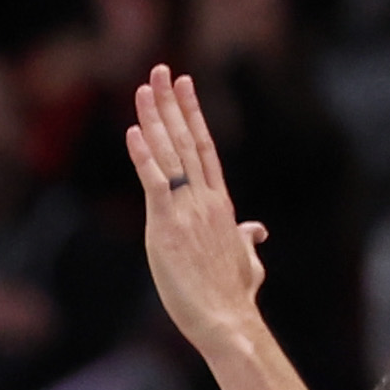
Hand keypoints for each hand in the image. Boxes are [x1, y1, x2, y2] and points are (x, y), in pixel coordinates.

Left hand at [122, 67, 271, 357]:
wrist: (227, 320)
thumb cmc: (233, 296)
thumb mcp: (246, 260)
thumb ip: (247, 239)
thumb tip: (257, 230)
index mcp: (220, 203)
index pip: (205, 147)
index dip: (194, 114)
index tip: (185, 86)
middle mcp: (205, 198)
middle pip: (186, 140)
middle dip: (172, 103)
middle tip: (160, 70)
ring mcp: (187, 210)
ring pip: (169, 153)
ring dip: (155, 118)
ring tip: (143, 87)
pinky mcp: (167, 226)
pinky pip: (153, 182)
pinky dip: (142, 156)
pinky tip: (132, 131)